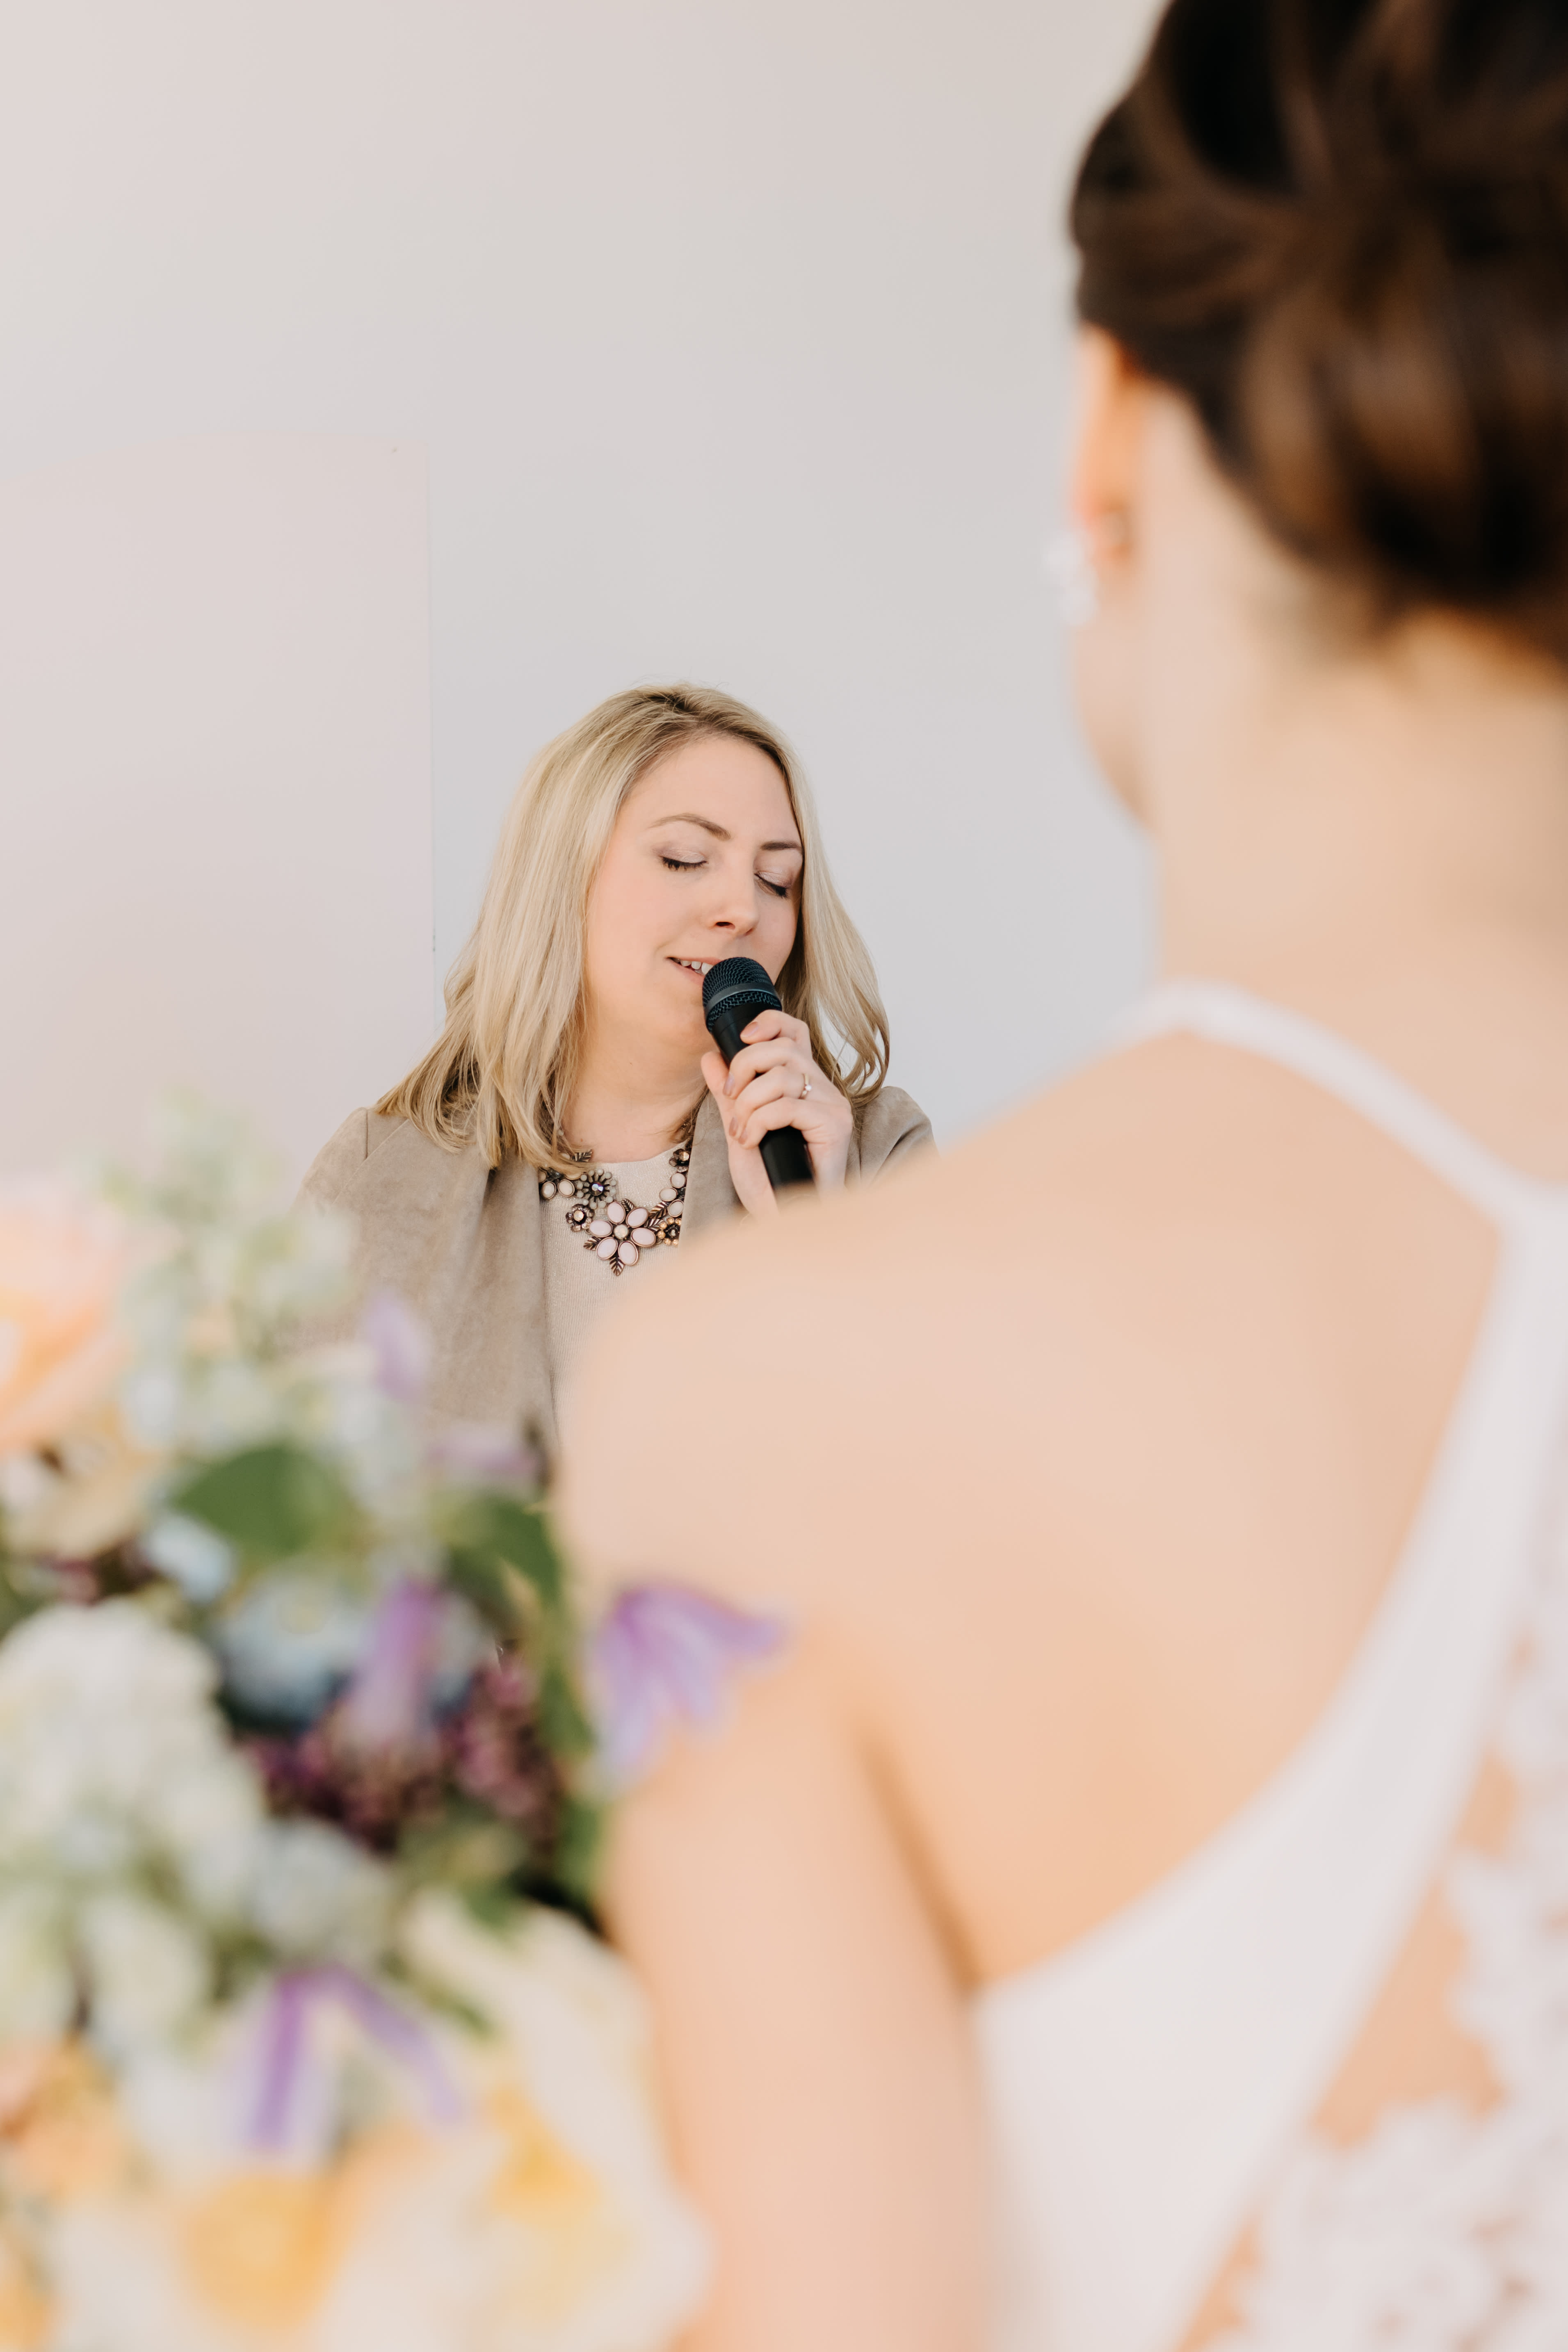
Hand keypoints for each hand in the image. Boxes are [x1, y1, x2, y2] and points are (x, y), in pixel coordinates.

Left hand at [702, 1009, 851, 1215]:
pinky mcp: (835, 1126)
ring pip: (782, 1076)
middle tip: (730, 1099)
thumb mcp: (739, 1130)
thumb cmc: (770, 1181)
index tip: (741, 1039)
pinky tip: (750, 1141)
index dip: (769, 1023)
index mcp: (804, 1085)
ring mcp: (833, 1107)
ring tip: (740, 1131)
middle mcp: (823, 1090)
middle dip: (744, 1068)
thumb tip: (711, 1057)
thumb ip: (728, 1094)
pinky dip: (758, 1121)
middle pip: (782, 1048)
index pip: (794, 1032)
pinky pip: (787, 1106)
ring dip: (748, 1103)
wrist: (786, 1219)